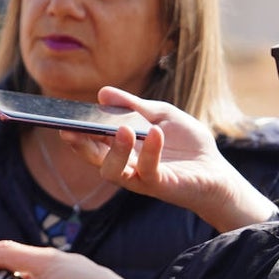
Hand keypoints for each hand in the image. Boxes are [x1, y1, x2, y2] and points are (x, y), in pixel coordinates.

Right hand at [57, 86, 275, 231]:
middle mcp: (123, 165)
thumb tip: (102, 93)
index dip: (75, 130)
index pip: (90, 140)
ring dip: (114, 150)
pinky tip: (155, 132)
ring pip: (112, 170)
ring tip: (122, 128)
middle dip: (79, 144)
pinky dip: (150, 151)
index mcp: (119, 147)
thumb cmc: (187, 144)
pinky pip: (147, 170)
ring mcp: (139, 178)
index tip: (62, 119)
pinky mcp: (159, 185)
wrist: (216, 170)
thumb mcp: (160, 115)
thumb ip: (133, 105)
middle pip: (92, 157)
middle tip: (71, 129)